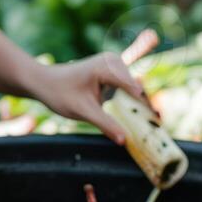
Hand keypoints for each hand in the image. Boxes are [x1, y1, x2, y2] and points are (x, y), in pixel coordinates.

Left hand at [28, 49, 150, 144]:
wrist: (44, 82)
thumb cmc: (59, 93)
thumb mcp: (83, 112)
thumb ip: (105, 124)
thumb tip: (124, 140)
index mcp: (108, 68)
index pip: (135, 89)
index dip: (147, 107)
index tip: (158, 123)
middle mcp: (114, 62)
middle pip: (137, 88)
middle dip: (145, 106)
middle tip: (158, 125)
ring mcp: (113, 65)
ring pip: (134, 88)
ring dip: (140, 104)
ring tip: (152, 123)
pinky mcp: (111, 71)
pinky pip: (127, 86)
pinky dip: (132, 99)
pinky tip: (139, 112)